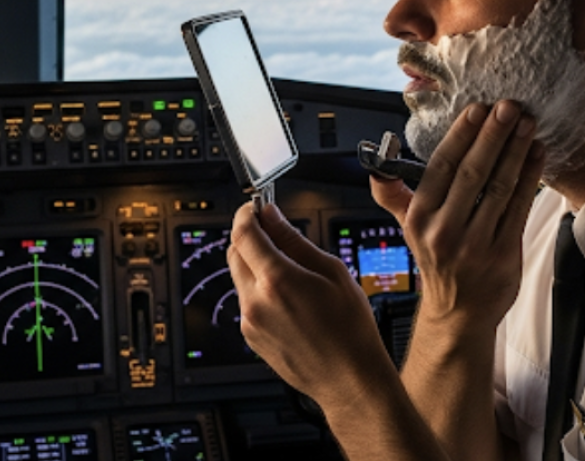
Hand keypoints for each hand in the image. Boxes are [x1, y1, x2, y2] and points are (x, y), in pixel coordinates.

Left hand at [228, 202, 395, 409]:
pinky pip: (246, 300)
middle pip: (234, 252)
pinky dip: (259, 288)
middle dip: (249, 236)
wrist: (349, 378)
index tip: (255, 206)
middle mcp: (255, 301)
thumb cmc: (349, 330)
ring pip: (239, 277)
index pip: (243, 233)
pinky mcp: (250, 336)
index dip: (246, 213)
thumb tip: (273, 217)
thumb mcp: (332, 272)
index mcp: (277, 280)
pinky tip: (289, 296)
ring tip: (291, 270)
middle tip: (274, 231)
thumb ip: (295, 240)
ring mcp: (250, 321)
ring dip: (255, 263)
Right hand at [372, 100, 544, 336]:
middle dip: (493, 135)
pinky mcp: (503, 254)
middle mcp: (444, 231)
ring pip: (499, 187)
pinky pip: (519, 208)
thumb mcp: (408, 228)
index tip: (477, 109)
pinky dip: (530, 178)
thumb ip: (394, 194)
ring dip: (516, 151)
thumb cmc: (438, 261)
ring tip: (526, 123)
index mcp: (419, 217)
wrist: (459, 312)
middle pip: (472, 173)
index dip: (461, 136)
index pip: (441, 167)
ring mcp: (475, 244)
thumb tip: (375, 167)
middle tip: (508, 106)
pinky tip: (536, 155)